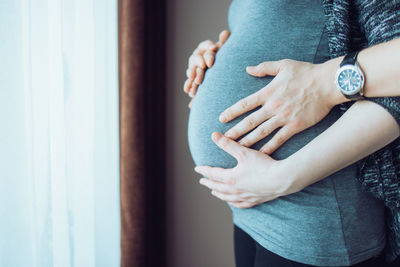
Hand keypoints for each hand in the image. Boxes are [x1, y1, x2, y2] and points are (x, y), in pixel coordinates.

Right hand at [183, 29, 229, 107]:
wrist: (222, 72)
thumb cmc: (224, 58)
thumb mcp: (225, 50)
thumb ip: (225, 42)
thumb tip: (225, 33)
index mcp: (205, 48)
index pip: (205, 46)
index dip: (208, 46)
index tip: (213, 48)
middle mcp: (197, 57)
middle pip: (197, 58)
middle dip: (200, 61)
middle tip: (204, 65)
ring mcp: (194, 69)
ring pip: (192, 70)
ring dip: (193, 74)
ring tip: (195, 79)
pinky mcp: (194, 79)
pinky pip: (190, 82)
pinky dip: (189, 86)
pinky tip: (188, 91)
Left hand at [194, 132, 296, 208]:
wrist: (282, 179)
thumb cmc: (263, 165)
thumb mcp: (244, 152)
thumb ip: (227, 144)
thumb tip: (214, 135)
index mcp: (231, 178)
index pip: (213, 174)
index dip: (204, 170)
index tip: (197, 169)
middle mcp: (235, 190)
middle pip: (218, 187)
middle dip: (209, 183)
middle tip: (202, 181)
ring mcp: (245, 196)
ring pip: (227, 197)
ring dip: (219, 193)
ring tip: (213, 192)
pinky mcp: (255, 200)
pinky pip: (240, 204)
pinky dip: (233, 202)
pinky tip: (233, 202)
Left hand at [218, 59, 343, 153]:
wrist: (328, 83)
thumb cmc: (306, 72)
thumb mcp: (283, 64)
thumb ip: (264, 67)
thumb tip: (248, 69)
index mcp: (268, 92)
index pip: (245, 104)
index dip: (232, 111)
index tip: (221, 118)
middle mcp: (273, 107)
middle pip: (250, 121)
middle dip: (235, 131)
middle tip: (224, 139)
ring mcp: (284, 117)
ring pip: (261, 132)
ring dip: (248, 141)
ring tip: (237, 148)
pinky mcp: (295, 126)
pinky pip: (279, 139)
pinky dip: (269, 147)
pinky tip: (260, 154)